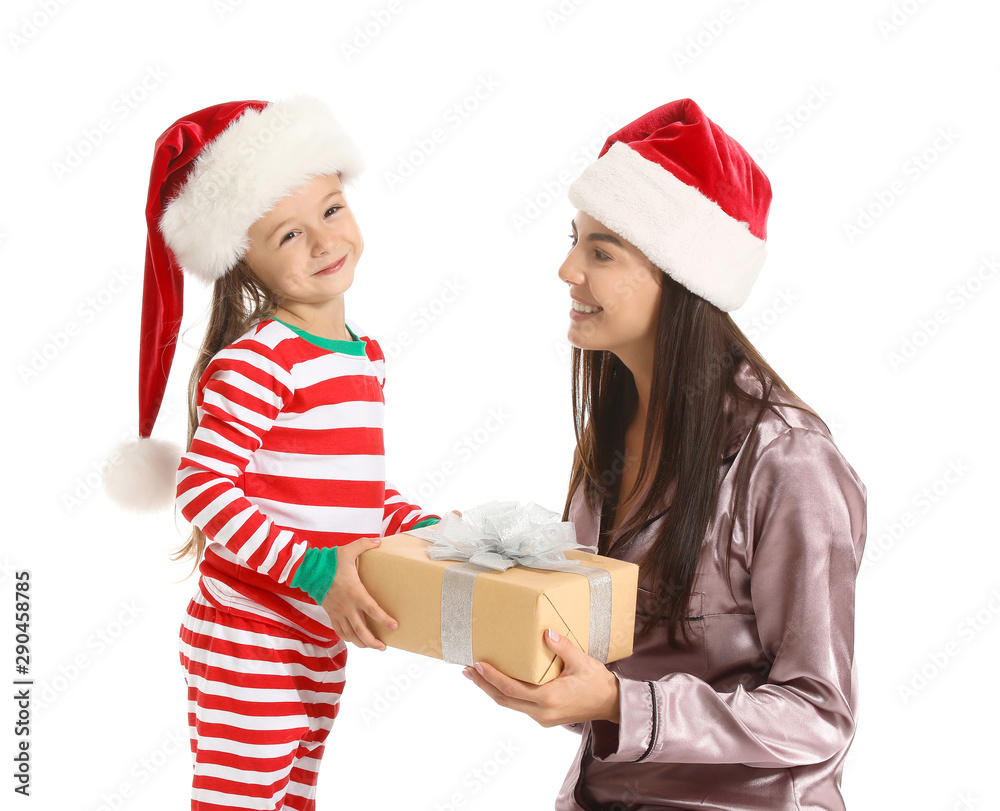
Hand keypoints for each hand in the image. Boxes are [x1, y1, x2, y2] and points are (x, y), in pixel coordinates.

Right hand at [320, 536, 396, 649]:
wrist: (309, 571)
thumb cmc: (330, 562)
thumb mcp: (348, 550)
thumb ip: (364, 544)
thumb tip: (379, 540)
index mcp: (354, 592)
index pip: (372, 610)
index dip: (384, 619)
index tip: (394, 626)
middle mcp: (347, 606)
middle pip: (361, 630)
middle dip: (373, 641)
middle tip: (383, 647)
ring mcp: (338, 612)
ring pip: (350, 634)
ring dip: (362, 643)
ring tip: (373, 647)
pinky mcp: (331, 614)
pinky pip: (339, 631)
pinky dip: (347, 638)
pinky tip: (354, 641)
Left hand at [462, 628, 619, 726]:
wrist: (611, 704)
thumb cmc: (597, 682)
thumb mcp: (582, 661)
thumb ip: (563, 647)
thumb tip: (546, 633)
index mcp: (550, 698)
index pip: (512, 689)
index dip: (492, 678)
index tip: (477, 665)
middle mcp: (542, 711)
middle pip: (504, 700)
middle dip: (483, 685)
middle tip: (466, 670)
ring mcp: (542, 717)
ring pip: (510, 704)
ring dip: (492, 689)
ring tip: (476, 674)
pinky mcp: (544, 717)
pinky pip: (519, 705)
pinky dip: (506, 693)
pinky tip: (499, 682)